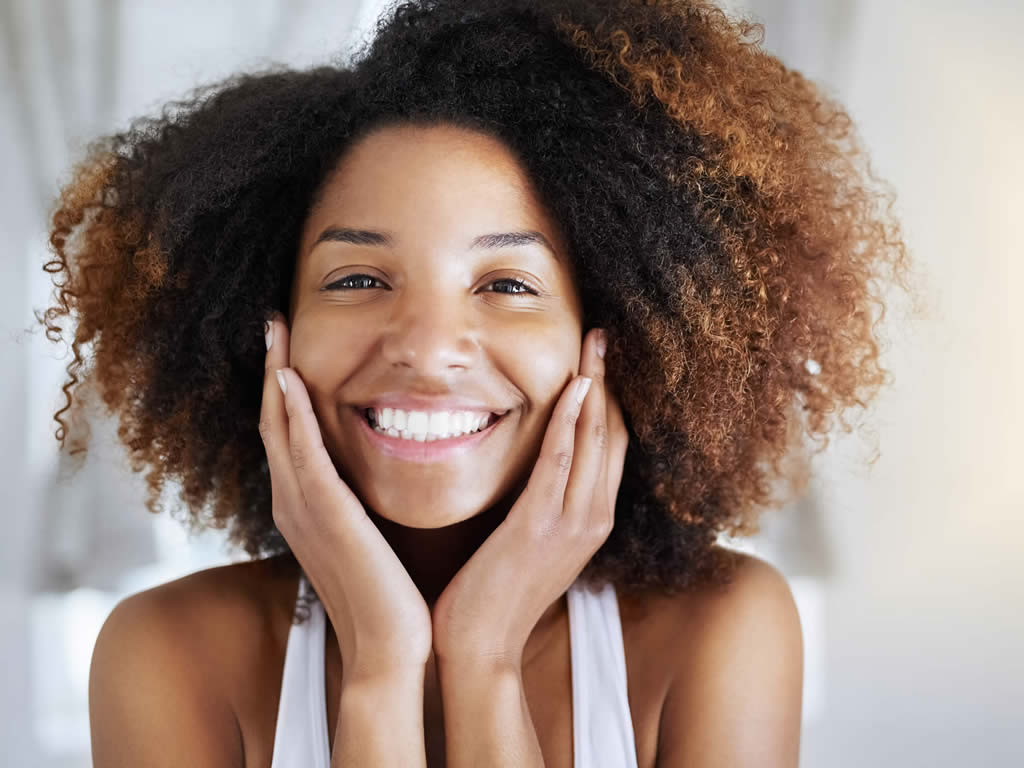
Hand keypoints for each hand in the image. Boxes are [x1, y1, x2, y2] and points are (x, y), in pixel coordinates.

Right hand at [259, 313, 432, 681]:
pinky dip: (292, 415)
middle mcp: (292, 503)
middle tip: (271, 324)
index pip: (286, 434)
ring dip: (274, 377)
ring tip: (274, 333)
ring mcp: (303, 509)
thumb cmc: (386, 596)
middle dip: (270, 370)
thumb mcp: (366, 538)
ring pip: (278, 428)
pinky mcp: (325, 515)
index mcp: (304, 507)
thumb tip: (368, 480)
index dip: (281, 388)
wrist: (389, 647)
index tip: (287, 347)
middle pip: (272, 421)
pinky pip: (303, 454)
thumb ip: (357, 505)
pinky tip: (289, 380)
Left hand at [430, 328, 628, 667]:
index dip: (611, 399)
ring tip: (594, 344)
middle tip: (602, 336)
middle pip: (613, 434)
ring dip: (595, 386)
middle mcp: (593, 518)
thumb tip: (537, 468)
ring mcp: (572, 523)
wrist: (481, 648)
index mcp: (592, 520)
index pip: (612, 447)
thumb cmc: (497, 595)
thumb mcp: (533, 544)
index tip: (601, 360)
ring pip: (595, 439)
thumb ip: (545, 505)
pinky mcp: (540, 526)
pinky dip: (571, 420)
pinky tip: (573, 387)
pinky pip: (561, 461)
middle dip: (610, 381)